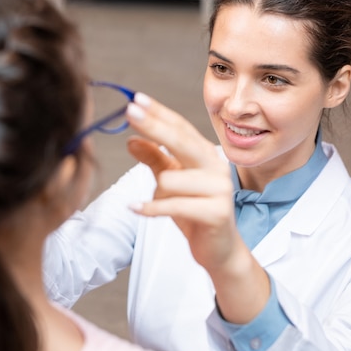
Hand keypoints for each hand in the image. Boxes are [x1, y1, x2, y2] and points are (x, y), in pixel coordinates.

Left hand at [126, 93, 270, 324]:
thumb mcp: (171, 183)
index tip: (136, 100)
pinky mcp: (217, 213)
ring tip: (158, 203)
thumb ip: (155, 160)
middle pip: (182, 141)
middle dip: (155, 125)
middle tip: (130, 111)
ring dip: (158, 191)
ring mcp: (220, 190)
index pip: (181, 128)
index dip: (159, 113)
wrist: (220, 251)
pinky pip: (175, 205)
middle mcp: (216, 167)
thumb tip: (131, 140)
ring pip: (173, 179)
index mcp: (206, 156)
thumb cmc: (195, 213)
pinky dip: (152, 208)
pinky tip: (136, 208)